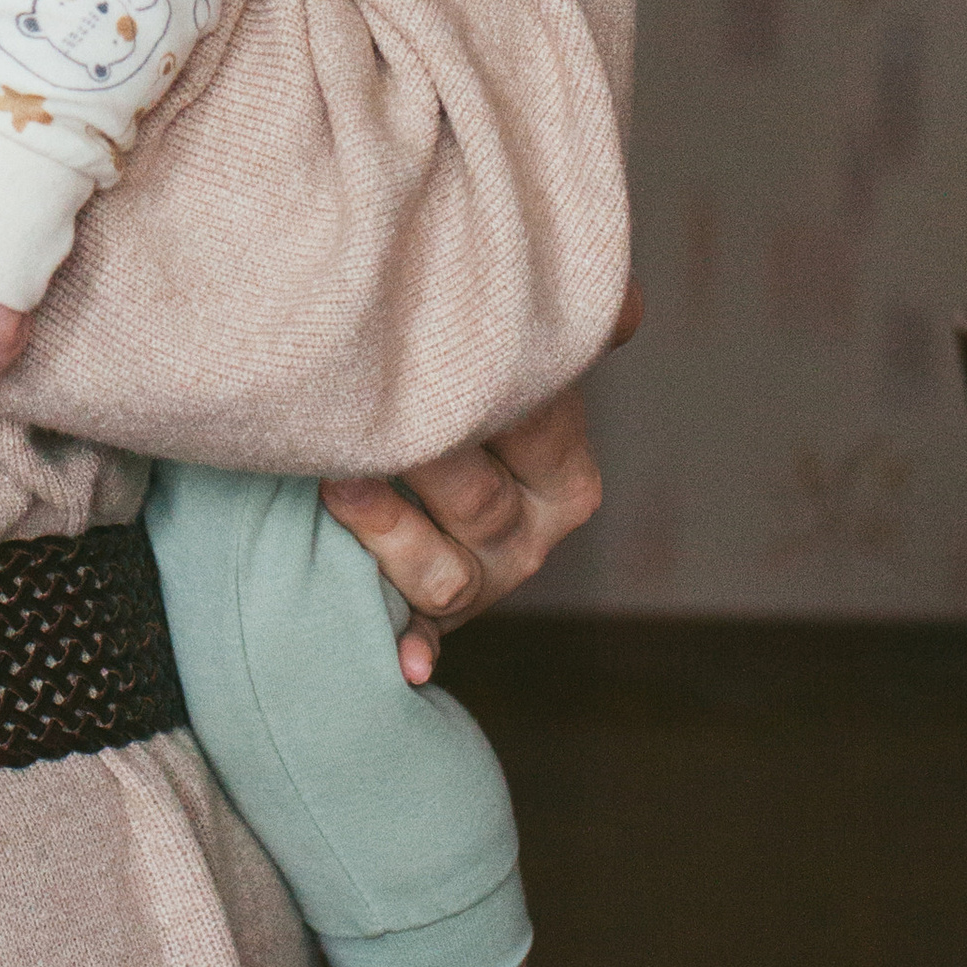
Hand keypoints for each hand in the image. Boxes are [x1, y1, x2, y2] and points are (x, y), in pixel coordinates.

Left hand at [322, 279, 641, 680]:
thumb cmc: (452, 384)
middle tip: (357, 419)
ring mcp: (486, 580)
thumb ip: (560, 328)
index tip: (417, 353)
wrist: (408, 445)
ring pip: (447, 573)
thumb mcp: (503, 353)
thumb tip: (628, 308)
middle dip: (417, 461)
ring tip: (338, 483)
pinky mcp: (435, 615)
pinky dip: (413, 646)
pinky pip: (422, 635)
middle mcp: (534, 533)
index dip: (477, 395)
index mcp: (563, 471)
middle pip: (481, 505)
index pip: (528, 430)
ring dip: (389, 535)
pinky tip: (404, 657)